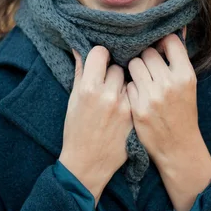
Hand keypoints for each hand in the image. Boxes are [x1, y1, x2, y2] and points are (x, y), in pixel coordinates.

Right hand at [60, 46, 132, 205]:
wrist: (87, 163)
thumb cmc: (76, 130)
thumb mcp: (73, 100)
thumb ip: (80, 72)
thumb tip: (79, 47)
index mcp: (88, 88)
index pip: (100, 53)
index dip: (99, 56)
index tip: (99, 61)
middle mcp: (108, 95)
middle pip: (118, 66)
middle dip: (112, 72)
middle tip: (107, 83)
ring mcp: (125, 107)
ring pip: (130, 80)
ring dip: (124, 85)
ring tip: (115, 97)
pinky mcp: (136, 117)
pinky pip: (137, 96)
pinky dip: (131, 98)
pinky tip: (124, 107)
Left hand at [127, 26, 210, 210]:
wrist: (178, 147)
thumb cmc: (183, 112)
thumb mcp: (187, 85)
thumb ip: (178, 60)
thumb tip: (174, 29)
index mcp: (186, 75)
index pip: (170, 42)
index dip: (163, 43)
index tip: (160, 48)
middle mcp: (169, 84)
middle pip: (148, 52)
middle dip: (147, 58)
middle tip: (150, 70)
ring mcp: (151, 96)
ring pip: (134, 65)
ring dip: (135, 70)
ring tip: (142, 81)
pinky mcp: (136, 108)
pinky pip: (127, 84)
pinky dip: (129, 87)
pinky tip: (136, 96)